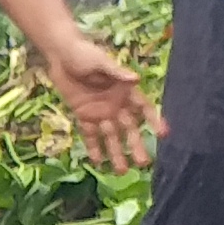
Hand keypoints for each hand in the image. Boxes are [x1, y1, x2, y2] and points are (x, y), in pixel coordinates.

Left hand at [40, 31, 151, 171]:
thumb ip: (116, 72)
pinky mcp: (84, 115)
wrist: (60, 54)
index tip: (163, 134)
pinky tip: (98, 162)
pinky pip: (90, 134)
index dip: (154, 120)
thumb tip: (135, 78)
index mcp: (125, 90)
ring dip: (116, 153)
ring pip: (111, 136)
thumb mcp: (100, 61)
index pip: (144, 108)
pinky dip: (93, 147)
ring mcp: (100, 111)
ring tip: (121, 171)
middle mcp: (116, 104)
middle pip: (129, 128)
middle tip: (143, 163)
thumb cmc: (84, 53)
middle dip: (136, 145)